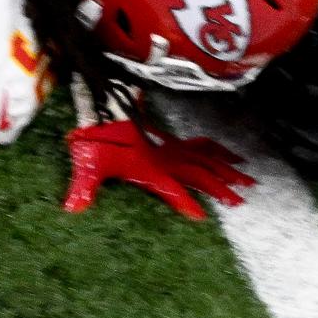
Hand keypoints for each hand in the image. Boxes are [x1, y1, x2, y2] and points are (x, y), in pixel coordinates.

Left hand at [64, 119, 252, 219]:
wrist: (97, 99)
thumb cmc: (93, 134)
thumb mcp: (86, 161)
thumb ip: (82, 186)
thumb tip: (72, 208)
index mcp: (148, 167)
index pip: (172, 189)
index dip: (186, 203)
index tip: (203, 218)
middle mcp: (163, 157)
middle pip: (199, 172)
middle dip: (221, 185)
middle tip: (243, 197)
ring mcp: (167, 147)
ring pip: (204, 157)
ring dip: (224, 166)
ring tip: (246, 175)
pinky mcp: (166, 139)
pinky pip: (197, 144)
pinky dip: (212, 148)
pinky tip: (223, 152)